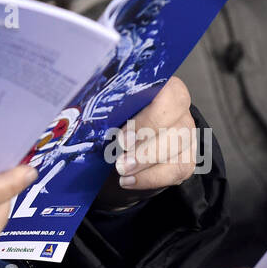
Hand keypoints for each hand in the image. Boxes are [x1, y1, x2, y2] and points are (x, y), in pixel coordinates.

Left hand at [96, 76, 197, 211]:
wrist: (116, 150)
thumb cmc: (110, 121)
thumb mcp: (105, 110)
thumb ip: (103, 108)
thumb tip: (79, 116)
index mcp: (162, 87)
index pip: (169, 95)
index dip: (148, 118)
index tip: (123, 138)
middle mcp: (179, 109)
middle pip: (177, 125)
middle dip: (146, 146)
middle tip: (120, 159)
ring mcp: (187, 134)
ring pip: (178, 148)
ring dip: (147, 163)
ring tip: (121, 170)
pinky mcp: (186, 158)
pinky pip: (178, 170)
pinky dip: (151, 178)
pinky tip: (129, 180)